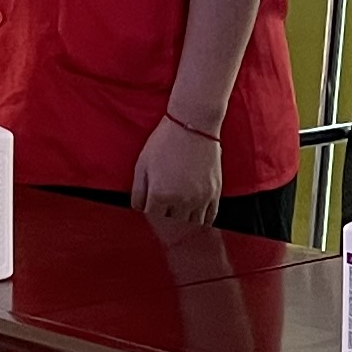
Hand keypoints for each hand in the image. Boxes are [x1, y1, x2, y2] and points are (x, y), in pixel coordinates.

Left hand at [131, 114, 222, 229]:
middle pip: (172, 227)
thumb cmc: (165, 141)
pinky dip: (202, 223)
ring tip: (180, 225)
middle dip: (166, 226)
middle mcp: (181, 201)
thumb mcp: (142, 164)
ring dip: (184, 227)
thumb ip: (138, 192)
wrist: (193, 124)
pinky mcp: (214, 193)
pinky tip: (196, 222)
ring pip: (191, 226)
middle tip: (165, 224)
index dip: (150, 219)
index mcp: (160, 195)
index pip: (152, 221)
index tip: (151, 217)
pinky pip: (210, 218)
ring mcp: (200, 198)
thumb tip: (138, 209)